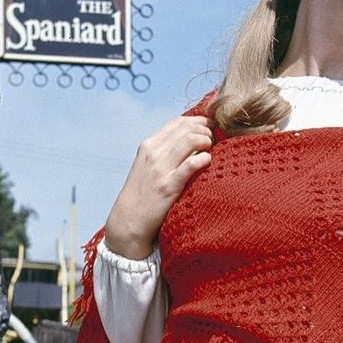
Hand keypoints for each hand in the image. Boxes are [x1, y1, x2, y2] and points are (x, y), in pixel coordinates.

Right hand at [103, 114, 212, 258]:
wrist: (129, 221)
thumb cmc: (143, 194)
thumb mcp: (148, 166)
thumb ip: (164, 152)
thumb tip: (190, 141)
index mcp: (148, 146)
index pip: (177, 122)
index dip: (197, 121)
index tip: (209, 128)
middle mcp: (153, 153)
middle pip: (186, 128)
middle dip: (205, 130)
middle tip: (214, 140)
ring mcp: (160, 169)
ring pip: (190, 140)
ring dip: (207, 141)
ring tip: (212, 149)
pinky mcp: (168, 186)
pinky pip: (190, 165)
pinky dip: (203, 159)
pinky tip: (208, 161)